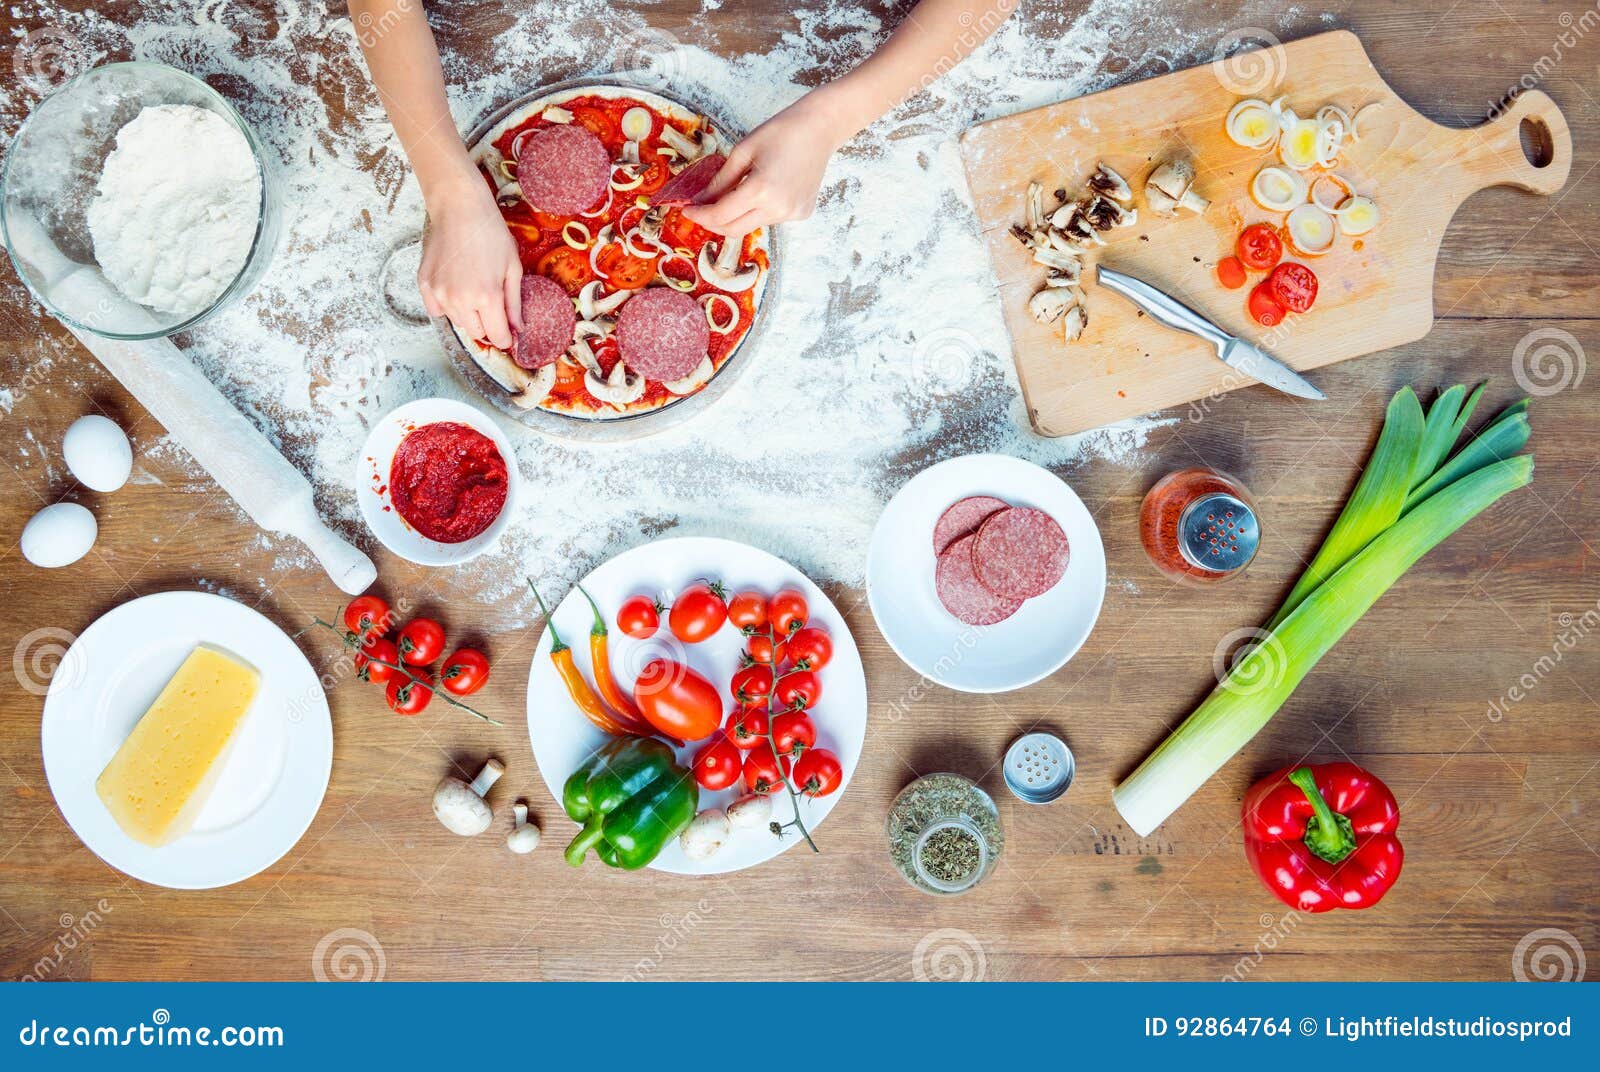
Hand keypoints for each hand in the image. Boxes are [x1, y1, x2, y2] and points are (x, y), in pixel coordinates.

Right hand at [419, 179, 520, 349]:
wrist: (459, 208)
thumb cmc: (490, 233)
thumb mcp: (512, 268)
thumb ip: (514, 303)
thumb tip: (517, 329)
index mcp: (487, 297)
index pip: (498, 337)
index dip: (506, 337)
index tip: (508, 332)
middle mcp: (461, 300)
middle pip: (477, 333)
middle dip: (488, 324)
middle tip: (491, 302)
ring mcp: (440, 293)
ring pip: (458, 322)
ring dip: (468, 313)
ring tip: (472, 285)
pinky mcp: (424, 285)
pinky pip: (437, 310)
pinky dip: (446, 305)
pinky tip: (455, 285)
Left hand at [682, 93, 851, 235]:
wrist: (819, 128)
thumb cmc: (780, 131)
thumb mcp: (742, 152)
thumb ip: (719, 181)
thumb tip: (699, 200)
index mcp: (761, 190)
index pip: (720, 215)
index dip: (700, 214)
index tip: (687, 209)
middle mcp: (778, 208)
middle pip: (734, 229)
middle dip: (713, 222)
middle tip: (700, 210)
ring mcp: (792, 213)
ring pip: (752, 224)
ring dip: (737, 214)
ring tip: (734, 193)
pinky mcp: (801, 213)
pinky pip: (771, 218)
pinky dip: (759, 209)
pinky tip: (766, 189)